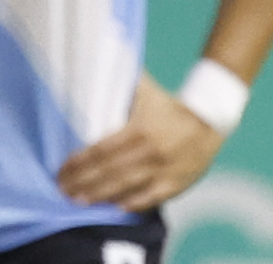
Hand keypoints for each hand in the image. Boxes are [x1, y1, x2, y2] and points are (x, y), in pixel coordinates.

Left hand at [57, 72, 224, 209]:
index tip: (62, 169)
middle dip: (82, 182)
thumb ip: (122, 83)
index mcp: (140, 128)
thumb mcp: (147, 91)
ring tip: (77, 201)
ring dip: (98, 196)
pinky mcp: (175, 184)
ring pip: (125, 188)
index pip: (101, 150)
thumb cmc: (170, 106)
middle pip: (108, 172)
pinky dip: (130, 204)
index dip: (79, 163)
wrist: (211, 120)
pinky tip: (112, 208)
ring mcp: (163, 170)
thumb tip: (96, 64)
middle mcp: (150, 151)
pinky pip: (148, 199)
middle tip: (62, 189)